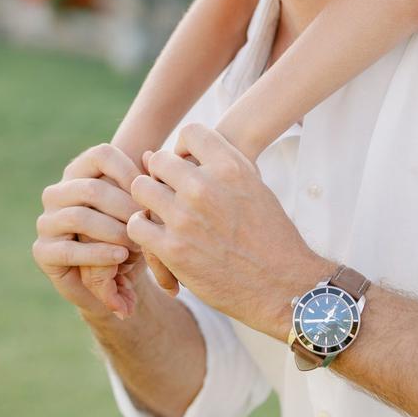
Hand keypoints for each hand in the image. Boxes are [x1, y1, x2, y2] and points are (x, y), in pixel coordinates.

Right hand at [33, 143, 142, 318]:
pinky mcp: (42, 251)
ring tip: (137, 245)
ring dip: (114, 232)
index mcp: (78, 172)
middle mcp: (56, 193)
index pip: (101, 155)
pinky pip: (69, 250)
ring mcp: (46, 221)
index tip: (149, 193)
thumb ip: (142, 182)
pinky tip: (120, 256)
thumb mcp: (138, 208)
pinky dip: (99, 253)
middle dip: (125, 208)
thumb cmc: (129, 234)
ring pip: (79, 218)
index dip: (129, 171)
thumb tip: (150, 155)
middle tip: (148, 225)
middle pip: (92, 189)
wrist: (114, 279)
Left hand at [127, 123, 326, 336]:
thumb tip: (176, 152)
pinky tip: (158, 237)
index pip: (190, 132)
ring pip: (140, 189)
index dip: (184, 148)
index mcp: (230, 167)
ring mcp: (185, 217)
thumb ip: (221, 165)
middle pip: (159, 160)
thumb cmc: (270, 234)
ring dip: (148, 201)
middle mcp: (205, 187)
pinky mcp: (172, 249)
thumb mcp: (255, 186)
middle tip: (171, 195)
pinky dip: (143, 231)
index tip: (188, 167)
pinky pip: (136, 225)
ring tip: (162, 215)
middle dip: (163, 176)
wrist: (281, 284)